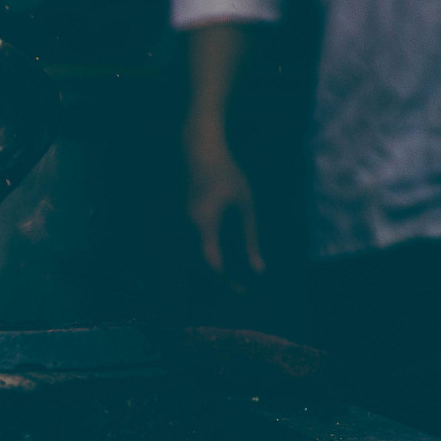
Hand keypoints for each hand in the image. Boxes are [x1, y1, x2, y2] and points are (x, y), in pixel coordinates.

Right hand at [184, 124, 264, 275]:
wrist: (199, 149)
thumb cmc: (227, 174)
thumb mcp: (245, 205)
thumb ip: (251, 238)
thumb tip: (259, 269)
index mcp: (204, 224)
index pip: (213, 263)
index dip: (227, 280)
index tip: (243, 291)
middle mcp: (187, 226)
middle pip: (200, 262)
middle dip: (220, 278)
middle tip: (241, 288)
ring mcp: (181, 220)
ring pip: (194, 252)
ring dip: (213, 266)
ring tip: (233, 275)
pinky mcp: (182, 214)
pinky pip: (192, 241)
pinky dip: (207, 252)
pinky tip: (222, 253)